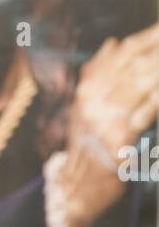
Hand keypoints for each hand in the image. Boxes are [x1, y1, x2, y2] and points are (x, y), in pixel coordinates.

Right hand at [56, 23, 158, 226]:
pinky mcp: (120, 142)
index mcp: (86, 91)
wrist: (76, 189)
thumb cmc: (88, 146)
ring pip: (140, 85)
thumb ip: (97, 73)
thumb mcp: (85, 106)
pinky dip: (156, 97)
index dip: (145, 38)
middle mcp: (93, 102)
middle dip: (156, 48)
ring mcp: (105, 122)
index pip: (119, 55)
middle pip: (133, 66)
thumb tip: (113, 43)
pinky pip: (145, 112)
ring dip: (158, 68)